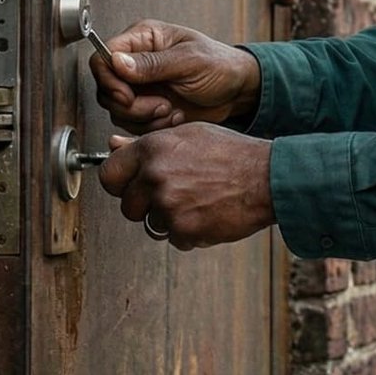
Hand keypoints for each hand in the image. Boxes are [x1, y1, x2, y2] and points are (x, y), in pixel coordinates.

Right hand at [90, 18, 261, 132]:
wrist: (237, 92)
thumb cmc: (220, 65)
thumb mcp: (189, 61)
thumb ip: (153, 64)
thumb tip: (117, 61)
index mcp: (143, 39)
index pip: (103, 56)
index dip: (110, 79)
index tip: (128, 96)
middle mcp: (136, 62)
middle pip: (105, 88)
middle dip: (131, 105)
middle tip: (160, 105)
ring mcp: (140, 86)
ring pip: (116, 109)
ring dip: (143, 117)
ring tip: (170, 110)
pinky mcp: (146, 107)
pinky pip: (131, 124)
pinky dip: (151, 127)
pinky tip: (173, 118)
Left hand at [99, 123, 275, 249]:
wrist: (267, 178)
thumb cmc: (231, 154)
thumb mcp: (188, 135)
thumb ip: (146, 144)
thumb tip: (112, 146)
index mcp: (152, 149)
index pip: (109, 175)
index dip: (120, 184)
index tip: (130, 187)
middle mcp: (155, 176)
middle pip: (127, 206)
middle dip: (145, 206)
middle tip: (174, 195)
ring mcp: (168, 205)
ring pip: (151, 224)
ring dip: (169, 219)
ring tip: (197, 201)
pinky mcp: (183, 230)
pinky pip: (174, 239)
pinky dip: (188, 233)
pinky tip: (207, 213)